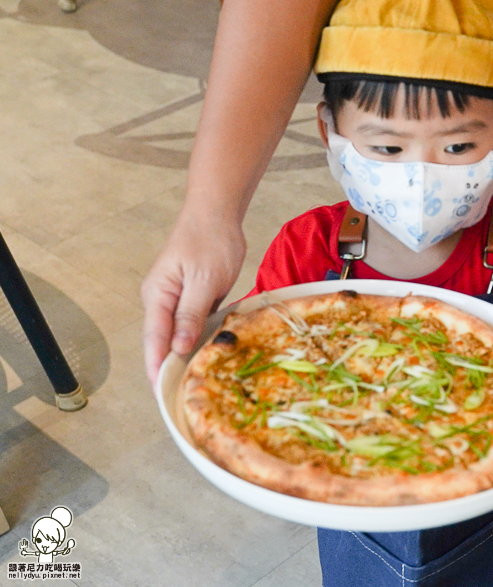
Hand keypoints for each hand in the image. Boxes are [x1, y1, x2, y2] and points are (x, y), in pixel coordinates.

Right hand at [141, 212, 245, 383]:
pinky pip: (191, 324)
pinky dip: (197, 340)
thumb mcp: (204, 280)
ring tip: (192, 385)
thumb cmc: (210, 241)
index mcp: (158, 295)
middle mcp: (161, 300)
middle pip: (162, 341)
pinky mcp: (191, 297)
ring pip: (178, 334)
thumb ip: (190, 314)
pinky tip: (206, 356)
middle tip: (179, 398)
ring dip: (183, 356)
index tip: (161, 393)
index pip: (154, 339)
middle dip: (168, 368)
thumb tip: (177, 347)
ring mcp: (176, 299)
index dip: (157, 367)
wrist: (217, 214)